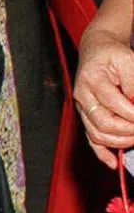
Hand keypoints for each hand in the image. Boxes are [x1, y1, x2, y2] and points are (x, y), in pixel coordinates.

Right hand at [74, 36, 133, 168]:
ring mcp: (82, 108)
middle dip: (129, 131)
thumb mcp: (129, 62)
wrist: (97, 50)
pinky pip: (91, 139)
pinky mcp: (86, 116)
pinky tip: (113, 162)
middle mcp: (83, 96)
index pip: (114, 104)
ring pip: (97, 134)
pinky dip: (102, 153)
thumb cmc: (113, 55)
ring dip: (121, 141)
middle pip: (103, 123)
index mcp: (92, 80)